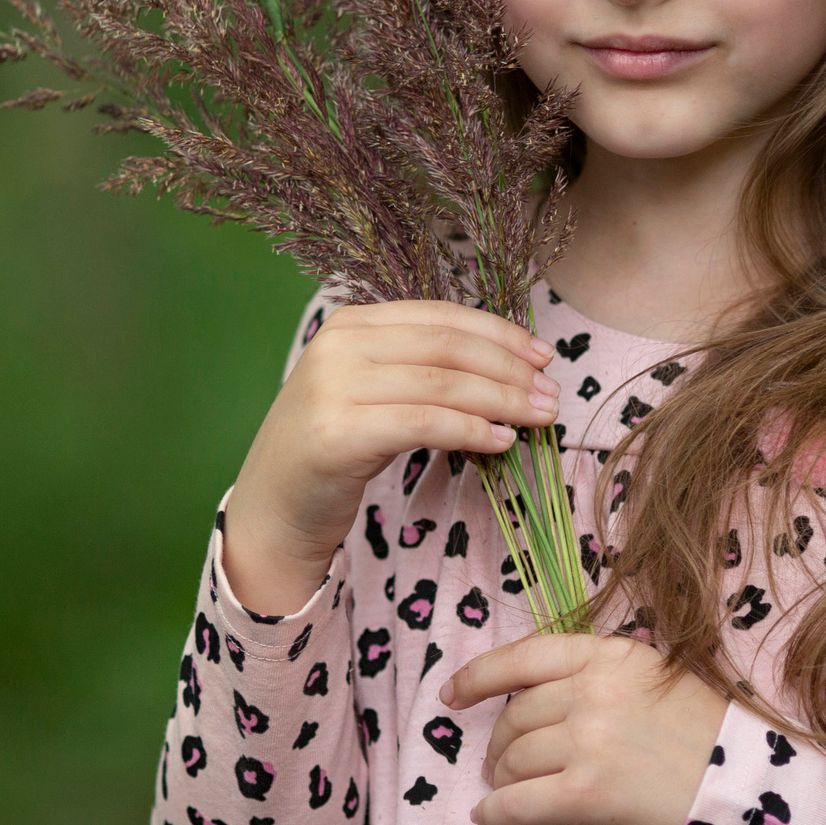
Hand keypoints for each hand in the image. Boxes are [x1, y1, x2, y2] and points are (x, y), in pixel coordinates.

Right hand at [224, 300, 560, 615]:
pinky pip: (424, 424)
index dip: (499, 333)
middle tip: (552, 394)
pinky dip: (472, 431)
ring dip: (503, 400)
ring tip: (539, 418)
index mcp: (349, 323)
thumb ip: (418, 366)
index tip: (543, 355)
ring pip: (442, 384)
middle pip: (447, 347)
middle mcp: (338, 345)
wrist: (273, 507)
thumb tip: (509, 364)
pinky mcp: (338, 433)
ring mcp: (333, 387)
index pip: (441, 317)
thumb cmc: (334, 449)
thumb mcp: (370, 391)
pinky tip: (501, 443)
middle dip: (510, 369)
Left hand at [441, 632, 729, 824]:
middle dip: (500, 743)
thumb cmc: (703, 738)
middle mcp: (593, 692)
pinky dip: (494, 814)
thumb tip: (531, 694)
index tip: (453, 695)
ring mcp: (587, 742)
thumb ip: (598, 674)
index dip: (478, 676)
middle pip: (516, 716)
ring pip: (513, 759)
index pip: (524, 657)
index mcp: (609, 655)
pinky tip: (489, 819)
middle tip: (501, 763)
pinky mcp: (585, 794)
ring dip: (501, 778)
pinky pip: (516, 803)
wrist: (746, 793)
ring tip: (508, 790)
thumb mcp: (654, 678)